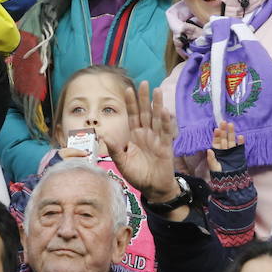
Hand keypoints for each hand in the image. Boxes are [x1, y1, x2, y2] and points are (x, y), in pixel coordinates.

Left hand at [114, 82, 182, 207]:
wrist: (153, 188)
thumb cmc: (137, 175)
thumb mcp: (122, 163)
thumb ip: (115, 149)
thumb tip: (104, 136)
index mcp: (134, 135)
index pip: (132, 116)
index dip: (130, 103)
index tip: (128, 89)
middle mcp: (146, 134)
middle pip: (145, 112)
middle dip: (144, 98)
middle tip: (145, 83)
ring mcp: (157, 138)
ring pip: (157, 118)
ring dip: (157, 105)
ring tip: (157, 91)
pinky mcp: (166, 146)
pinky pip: (166, 132)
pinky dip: (166, 122)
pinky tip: (165, 111)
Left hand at [205, 121, 243, 173]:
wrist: (230, 180)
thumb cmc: (220, 173)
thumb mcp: (213, 166)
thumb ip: (211, 158)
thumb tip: (209, 150)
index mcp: (217, 151)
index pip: (216, 141)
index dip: (216, 135)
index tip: (217, 129)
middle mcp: (224, 149)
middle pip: (224, 138)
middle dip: (224, 130)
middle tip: (224, 122)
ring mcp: (231, 150)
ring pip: (231, 140)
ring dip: (231, 132)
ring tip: (231, 125)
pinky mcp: (239, 153)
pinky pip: (240, 146)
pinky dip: (240, 142)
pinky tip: (240, 136)